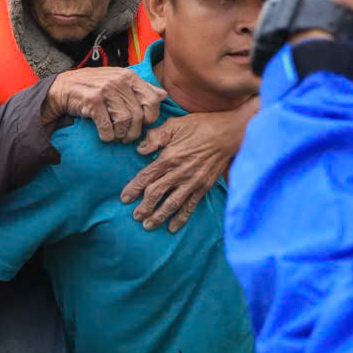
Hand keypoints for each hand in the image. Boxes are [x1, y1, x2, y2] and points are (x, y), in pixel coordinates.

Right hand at [43, 68, 166, 142]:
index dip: (151, 117)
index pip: (153, 100)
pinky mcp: (92, 101)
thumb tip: (164, 95)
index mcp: (129, 76)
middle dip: (135, 131)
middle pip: (138, 114)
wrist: (64, 87)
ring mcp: (105, 90)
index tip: (143, 123)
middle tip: (128, 137)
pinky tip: (105, 135)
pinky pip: (107, 127)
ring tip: (117, 136)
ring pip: (124, 121)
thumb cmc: (95, 86)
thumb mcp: (120, 81)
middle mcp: (119, 81)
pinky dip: (107, 136)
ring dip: (121, 135)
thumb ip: (142, 88)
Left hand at [120, 98, 257, 231]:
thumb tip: (140, 149)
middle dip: (144, 207)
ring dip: (158, 216)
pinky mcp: (203, 187)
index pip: (146, 177)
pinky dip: (181, 218)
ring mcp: (192, 182)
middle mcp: (179, 172)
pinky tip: (172, 228)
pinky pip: (190, 206)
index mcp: (169, 157)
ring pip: (171, 204)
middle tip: (135, 216)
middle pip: (156, 194)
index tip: (124, 198)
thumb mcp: (175, 124)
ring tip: (148, 225)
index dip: (133, 189)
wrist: (229, 134)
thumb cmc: (200, 126)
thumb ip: (155, 137)